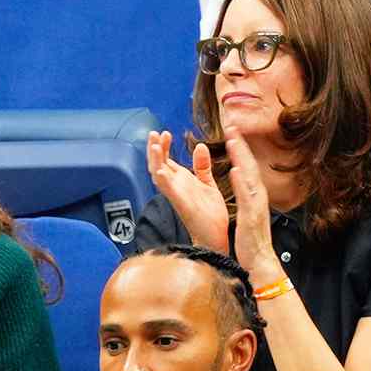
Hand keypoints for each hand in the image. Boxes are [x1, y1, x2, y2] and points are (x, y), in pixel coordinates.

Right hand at [147, 130, 228, 252]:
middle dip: (154, 149)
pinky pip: (169, 192)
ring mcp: (177, 196)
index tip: (165, 133)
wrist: (217, 237)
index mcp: (182, 182)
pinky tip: (160, 171)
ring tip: (154, 145)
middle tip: (154, 133)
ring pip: (158, 175)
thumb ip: (202, 166)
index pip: (166, 160)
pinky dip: (163, 181)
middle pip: (157, 165)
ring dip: (155, 160)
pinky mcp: (182, 204)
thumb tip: (200, 146)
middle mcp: (176, 187)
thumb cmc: (211, 215)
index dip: (163, 146)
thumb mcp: (208, 184)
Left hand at [224, 134, 283, 285]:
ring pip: (250, 176)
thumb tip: (238, 174)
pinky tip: (236, 171)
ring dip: (242, 157)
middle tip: (231, 125)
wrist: (260, 262)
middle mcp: (257, 196)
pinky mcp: (252, 217)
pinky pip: (247, 197)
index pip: (247, 167)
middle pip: (250, 165)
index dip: (239, 148)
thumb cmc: (251, 240)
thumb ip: (243, 192)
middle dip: (240, 145)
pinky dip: (242, 183)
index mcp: (254, 195)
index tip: (231, 132)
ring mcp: (256, 206)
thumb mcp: (246, 211)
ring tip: (232, 140)